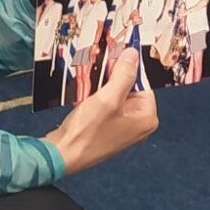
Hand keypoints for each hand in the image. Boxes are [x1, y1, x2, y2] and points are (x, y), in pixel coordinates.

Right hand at [47, 49, 157, 175]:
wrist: (62, 155)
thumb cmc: (87, 134)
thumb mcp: (108, 98)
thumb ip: (123, 74)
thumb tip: (133, 55)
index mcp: (146, 119)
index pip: (143, 84)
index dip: (127, 71)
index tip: (114, 59)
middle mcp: (137, 126)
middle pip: (129, 90)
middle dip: (113, 80)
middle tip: (99, 74)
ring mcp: (122, 130)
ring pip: (115, 98)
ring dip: (102, 89)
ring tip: (90, 89)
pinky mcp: (107, 131)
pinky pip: (106, 108)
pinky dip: (97, 100)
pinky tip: (85, 100)